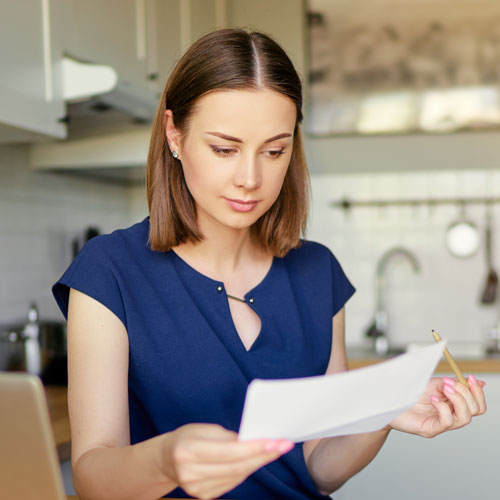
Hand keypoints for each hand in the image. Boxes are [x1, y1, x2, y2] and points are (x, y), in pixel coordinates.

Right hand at [161, 423, 293, 498]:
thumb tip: (254, 440)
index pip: (228, 451)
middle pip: (236, 466)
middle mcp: (190, 473)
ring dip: (258, 462)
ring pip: (237, 476)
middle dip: (263, 454)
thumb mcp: (203, 429)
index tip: (275, 440)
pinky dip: (247, 470)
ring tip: (275, 449)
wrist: (167, 459)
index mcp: (188, 450)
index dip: (254, 447)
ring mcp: (196, 489)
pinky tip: (257, 459)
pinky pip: (232, 482)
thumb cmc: (187, 438)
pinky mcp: (204, 496)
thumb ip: (227, 437)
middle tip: (283, 444)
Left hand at [388, 374, 485, 437]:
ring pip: (465, 418)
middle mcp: (450, 417)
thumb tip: (478, 382)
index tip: (470, 378)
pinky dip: (443, 407)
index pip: (477, 405)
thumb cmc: (409, 392)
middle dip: (466, 393)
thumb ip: (454, 383)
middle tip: (449, 383)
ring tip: (443, 389)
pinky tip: (433, 398)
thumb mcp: (434, 383)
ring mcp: (441, 425)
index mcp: (453, 406)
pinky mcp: (431, 430)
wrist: (388, 401)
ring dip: (457, 399)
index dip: (477, 392)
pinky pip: (447, 422)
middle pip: (475, 411)